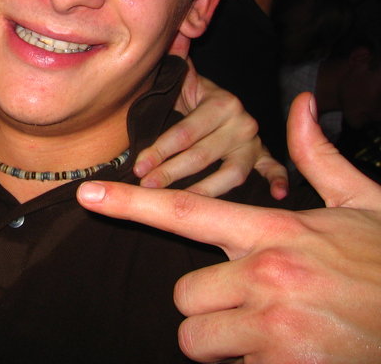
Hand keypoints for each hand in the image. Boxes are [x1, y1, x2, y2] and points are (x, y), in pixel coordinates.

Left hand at [78, 92, 380, 362]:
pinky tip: (295, 354)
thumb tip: (300, 105)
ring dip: (225, 342)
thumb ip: (318, 158)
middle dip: (208, 305)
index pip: (186, 212)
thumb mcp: (361, 204)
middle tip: (253, 304)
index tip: (89, 195)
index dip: (130, 203)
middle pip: (184, 296)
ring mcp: (276, 329)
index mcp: (275, 232)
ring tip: (271, 332)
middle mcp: (268, 278)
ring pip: (199, 339)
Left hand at [134, 60, 287, 197]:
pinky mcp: (262, 158)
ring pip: (231, 174)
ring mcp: (254, 143)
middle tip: (145, 187)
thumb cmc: (192, 96)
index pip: (185, 132)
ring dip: (203, 191)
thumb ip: (175, 62)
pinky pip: (272, 170)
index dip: (159, 150)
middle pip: (203, 156)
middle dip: (170, 173)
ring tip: (177, 205)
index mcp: (221, 103)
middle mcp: (242, 123)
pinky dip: (277, 181)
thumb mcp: (183, 80)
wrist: (221, 104)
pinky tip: (277, 194)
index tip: (138, 165)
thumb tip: (171, 35)